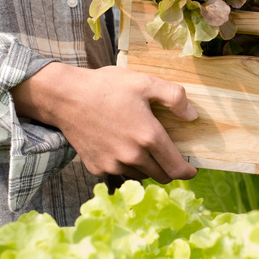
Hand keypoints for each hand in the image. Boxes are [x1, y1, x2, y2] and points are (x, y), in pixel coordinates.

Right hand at [11, 63, 197, 182]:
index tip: (191, 169)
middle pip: (160, 176)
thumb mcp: (145, 82)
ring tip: (141, 146)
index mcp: (148, 137)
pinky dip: (124, 164)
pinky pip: (118, 172)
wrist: (65, 97)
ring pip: (140, 175)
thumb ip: (175, 98)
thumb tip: (192, 116)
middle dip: (168, 169)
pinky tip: (118, 145)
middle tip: (167, 154)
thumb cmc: (106, 87)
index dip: (187, 172)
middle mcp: (132, 156)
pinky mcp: (96, 168)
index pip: (176, 168)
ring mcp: (113, 165)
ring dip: (146, 167)